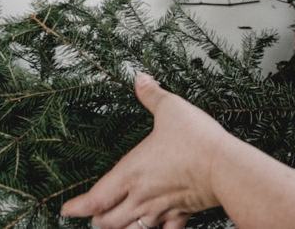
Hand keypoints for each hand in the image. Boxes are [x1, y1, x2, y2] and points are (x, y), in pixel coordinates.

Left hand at [61, 74, 229, 228]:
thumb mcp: (170, 109)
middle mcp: (142, 195)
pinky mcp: (183, 214)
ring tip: (116, 227)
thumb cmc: (197, 141)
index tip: (68, 209)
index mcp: (132, 172)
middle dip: (97, 220)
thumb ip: (152, 95)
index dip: (78, 206)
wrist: (226, 168)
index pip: (96, 197)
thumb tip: (141, 79)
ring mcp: (162, 208)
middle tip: (92, 217)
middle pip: (109, 221)